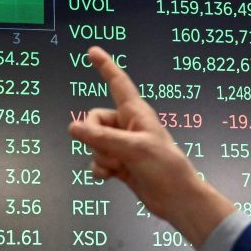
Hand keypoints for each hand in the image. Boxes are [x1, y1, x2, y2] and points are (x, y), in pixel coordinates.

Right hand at [68, 46, 235, 246]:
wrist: (176, 199)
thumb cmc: (165, 167)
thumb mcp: (134, 149)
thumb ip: (102, 138)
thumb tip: (73, 128)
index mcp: (136, 112)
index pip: (117, 82)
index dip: (105, 66)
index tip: (92, 51)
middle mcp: (128, 125)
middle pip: (94, 119)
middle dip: (94, 137)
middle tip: (112, 152)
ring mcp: (123, 145)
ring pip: (94, 142)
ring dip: (99, 156)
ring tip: (117, 167)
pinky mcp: (120, 163)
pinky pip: (97, 159)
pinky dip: (99, 168)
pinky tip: (110, 176)